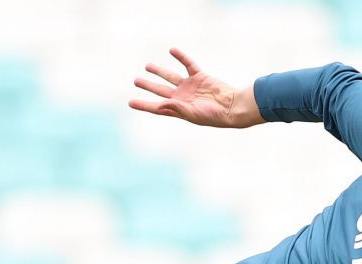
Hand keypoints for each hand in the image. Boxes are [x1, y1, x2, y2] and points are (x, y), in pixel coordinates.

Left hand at [128, 49, 259, 127]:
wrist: (231, 107)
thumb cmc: (213, 115)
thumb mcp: (192, 114)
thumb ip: (176, 108)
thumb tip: (161, 104)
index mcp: (179, 109)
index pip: (158, 107)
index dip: (144, 105)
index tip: (130, 103)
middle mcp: (183, 98)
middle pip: (161, 90)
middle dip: (148, 86)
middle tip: (136, 81)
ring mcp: (191, 87)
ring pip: (171, 77)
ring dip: (159, 71)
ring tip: (147, 66)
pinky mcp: (200, 77)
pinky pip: (188, 64)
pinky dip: (181, 57)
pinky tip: (172, 50)